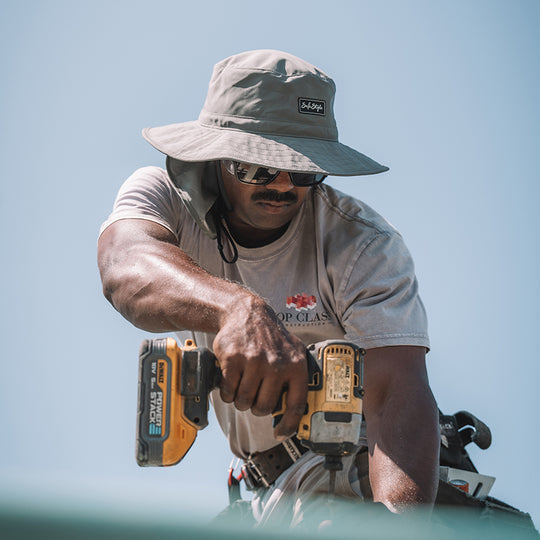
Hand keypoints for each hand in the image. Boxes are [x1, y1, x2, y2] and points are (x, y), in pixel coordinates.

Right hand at [213, 295, 307, 438]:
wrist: (247, 313)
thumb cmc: (271, 338)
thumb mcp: (293, 352)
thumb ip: (297, 379)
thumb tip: (299, 413)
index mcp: (296, 366)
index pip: (296, 405)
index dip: (288, 425)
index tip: (280, 434)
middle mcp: (277, 364)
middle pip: (263, 408)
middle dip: (255, 406)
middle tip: (254, 394)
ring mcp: (254, 361)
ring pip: (243, 402)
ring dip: (240, 399)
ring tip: (243, 384)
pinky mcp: (233, 359)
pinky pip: (228, 392)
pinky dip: (227, 391)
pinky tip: (231, 379)